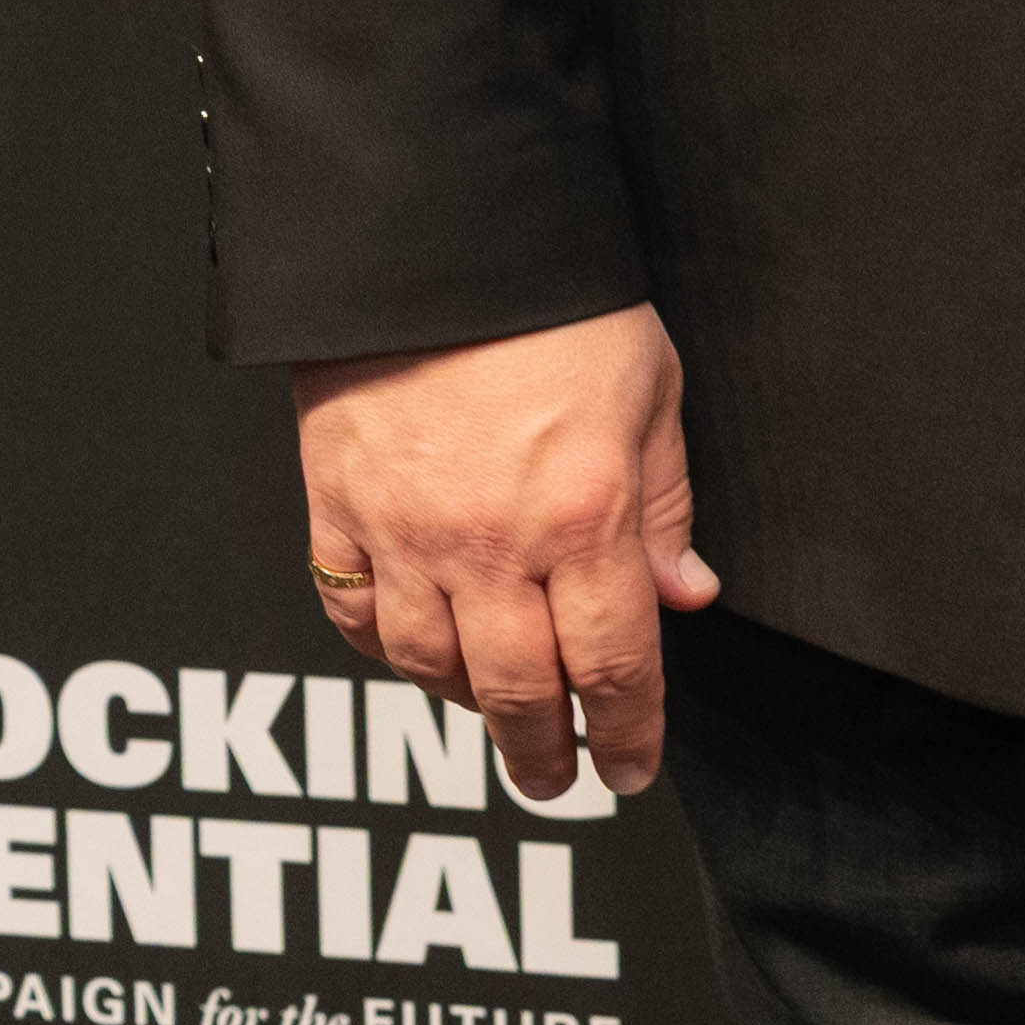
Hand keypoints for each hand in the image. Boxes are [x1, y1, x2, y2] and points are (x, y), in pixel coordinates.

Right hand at [293, 302, 723, 799]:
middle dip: (544, 752)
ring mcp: (404, 533)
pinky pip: (353, 615)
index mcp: (585, 517)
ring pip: (430, 666)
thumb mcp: (653, 395)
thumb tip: (687, 597)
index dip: (628, 731)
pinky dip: (386, 649)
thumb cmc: (558, 309)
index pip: (613, 664)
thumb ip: (663, 509)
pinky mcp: (337, 510)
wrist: (438, 245)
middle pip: (517, 690)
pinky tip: (418, 653)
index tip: (633, 768)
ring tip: (499, 719)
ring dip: (468, 707)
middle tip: (560, 779)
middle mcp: (491, 543)